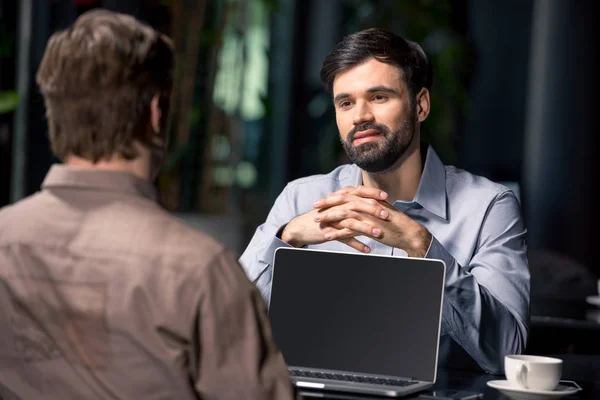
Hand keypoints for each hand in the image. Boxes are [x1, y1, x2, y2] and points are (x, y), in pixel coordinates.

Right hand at [280, 186, 389, 252]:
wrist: (302, 227)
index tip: (386, 196)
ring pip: (352, 222)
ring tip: (379, 234)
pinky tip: (367, 250)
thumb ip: (350, 201)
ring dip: (366, 228)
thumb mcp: (336, 206)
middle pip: (357, 205)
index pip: (358, 191)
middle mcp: (337, 207)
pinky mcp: (329, 232)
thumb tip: (367, 199)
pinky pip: (344, 238)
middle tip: (387, 215)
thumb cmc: (322, 217)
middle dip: (373, 210)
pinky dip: (356, 244)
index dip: (372, 192)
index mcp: (340, 198)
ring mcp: (333, 220)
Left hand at [314, 188, 431, 256]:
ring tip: (317, 221)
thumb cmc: (393, 222)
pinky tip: (328, 236)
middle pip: (342, 200)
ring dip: (328, 217)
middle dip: (327, 203)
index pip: (347, 194)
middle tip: (315, 207)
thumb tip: (354, 203)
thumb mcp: (378, 209)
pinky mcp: (369, 227)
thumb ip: (366, 205)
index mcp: (368, 198)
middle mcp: (367, 204)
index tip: (322, 200)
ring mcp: (368, 215)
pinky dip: (337, 233)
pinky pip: (350, 230)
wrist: (408, 233)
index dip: (333, 196)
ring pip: (343, 213)